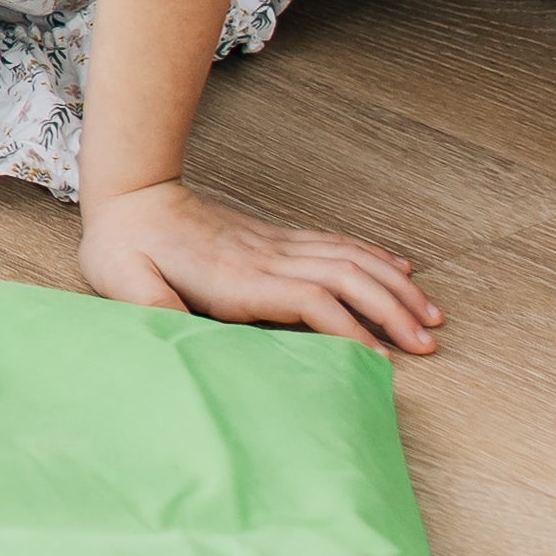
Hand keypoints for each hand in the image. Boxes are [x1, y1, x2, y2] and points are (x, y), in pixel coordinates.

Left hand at [79, 178, 438, 353]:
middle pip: (348, 279)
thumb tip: (176, 332)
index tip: (381, 360)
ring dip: (395, 286)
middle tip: (429, 344)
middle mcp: (267, 258)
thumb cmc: (124, 248)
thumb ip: (153, 307)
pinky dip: (374, 256)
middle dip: (393, 310)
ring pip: (351, 259)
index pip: (312, 300)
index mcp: (237, 278)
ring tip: (431, 315)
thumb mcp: (124, 282)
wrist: (131, 196)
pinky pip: (336, 244)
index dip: (350, 329)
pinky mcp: (275, 238)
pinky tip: (400, 268)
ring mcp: (275, 244)